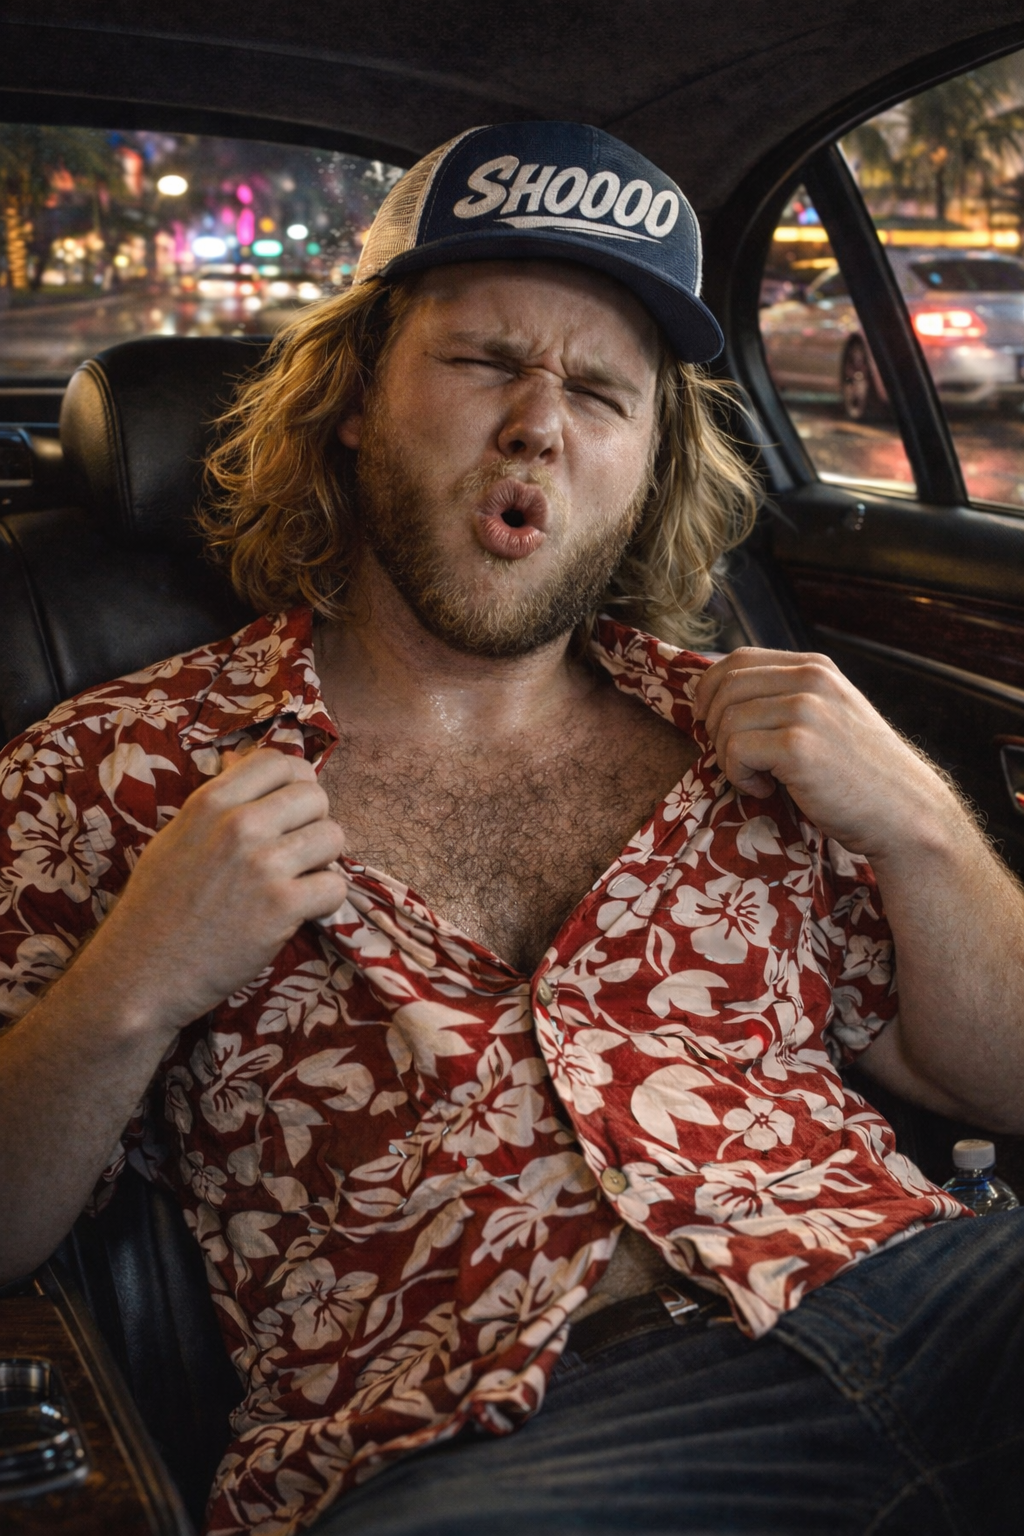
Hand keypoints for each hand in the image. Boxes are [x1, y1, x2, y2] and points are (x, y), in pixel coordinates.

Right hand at [82, 748, 347, 1037]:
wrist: (141, 973)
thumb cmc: (156, 908)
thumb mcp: (176, 837)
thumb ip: (218, 804)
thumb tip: (246, 763)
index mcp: (210, 802)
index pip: (279, 761)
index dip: (294, 782)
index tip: (291, 808)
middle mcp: (239, 825)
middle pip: (315, 796)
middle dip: (313, 823)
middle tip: (295, 852)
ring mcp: (263, 865)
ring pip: (334, 837)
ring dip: (323, 861)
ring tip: (299, 880)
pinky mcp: (282, 906)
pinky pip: (335, 885)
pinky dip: (325, 901)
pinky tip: (300, 911)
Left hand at [692, 648, 956, 860]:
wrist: (904, 812)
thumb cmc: (859, 773)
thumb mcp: (828, 716)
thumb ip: (786, 697)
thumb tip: (718, 696)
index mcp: (815, 667)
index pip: (738, 660)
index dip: (711, 690)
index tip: (710, 722)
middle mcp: (811, 679)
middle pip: (726, 688)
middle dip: (715, 727)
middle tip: (736, 759)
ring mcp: (806, 710)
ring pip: (726, 722)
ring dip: (729, 757)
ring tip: (759, 778)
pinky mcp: (799, 746)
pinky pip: (736, 751)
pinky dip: (740, 776)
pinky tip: (766, 789)